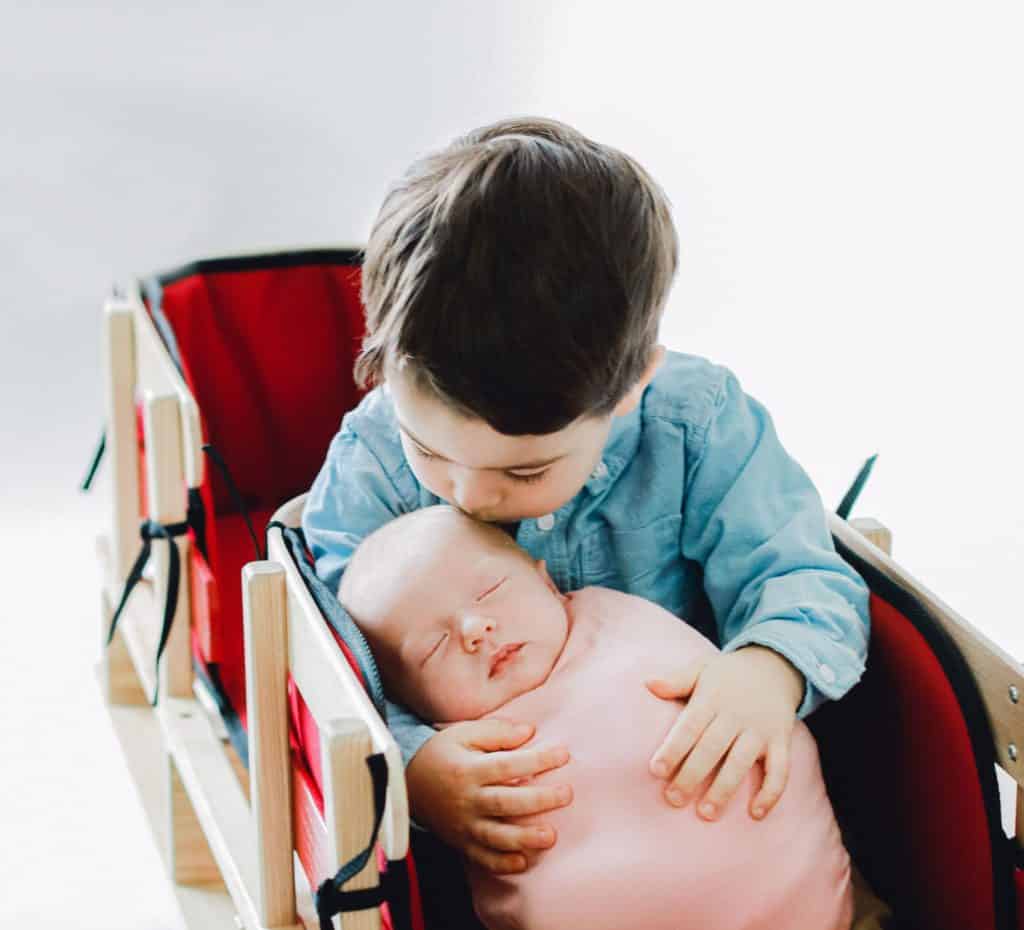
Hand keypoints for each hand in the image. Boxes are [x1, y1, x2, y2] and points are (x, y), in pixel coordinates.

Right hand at [406, 718, 572, 873]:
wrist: (407, 784)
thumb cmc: (443, 754)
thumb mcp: (463, 733)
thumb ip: (497, 731)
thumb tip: (529, 732)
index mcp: (469, 769)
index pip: (508, 764)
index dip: (537, 760)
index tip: (564, 754)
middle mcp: (467, 799)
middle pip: (506, 802)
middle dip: (539, 800)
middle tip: (567, 795)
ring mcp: (464, 825)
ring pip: (496, 836)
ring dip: (524, 838)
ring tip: (550, 836)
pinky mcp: (462, 843)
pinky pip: (482, 858)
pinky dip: (502, 864)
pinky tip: (523, 862)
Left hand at [646, 646, 802, 820]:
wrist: (774, 666)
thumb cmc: (727, 675)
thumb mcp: (701, 669)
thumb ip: (677, 680)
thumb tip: (647, 683)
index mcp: (712, 699)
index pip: (690, 726)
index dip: (673, 748)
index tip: (656, 770)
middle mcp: (736, 715)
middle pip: (712, 748)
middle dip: (692, 775)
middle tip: (673, 799)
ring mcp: (760, 729)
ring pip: (741, 762)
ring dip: (724, 789)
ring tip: (706, 813)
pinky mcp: (781, 741)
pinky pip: (780, 769)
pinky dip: (771, 792)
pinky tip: (756, 814)